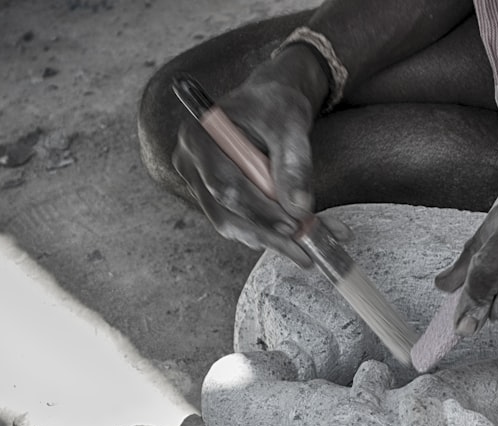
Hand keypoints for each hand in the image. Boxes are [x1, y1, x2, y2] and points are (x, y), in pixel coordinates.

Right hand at [172, 48, 327, 267]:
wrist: (269, 105)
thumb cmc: (276, 106)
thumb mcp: (291, 125)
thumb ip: (294, 163)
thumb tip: (299, 208)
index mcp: (200, 136)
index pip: (224, 185)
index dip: (259, 210)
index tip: (293, 224)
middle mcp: (190, 162)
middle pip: (224, 211)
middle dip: (268, 232)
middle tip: (305, 248)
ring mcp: (198, 183)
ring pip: (231, 223)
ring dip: (269, 238)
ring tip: (307, 246)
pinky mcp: (213, 198)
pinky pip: (237, 222)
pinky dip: (267, 232)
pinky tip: (295, 234)